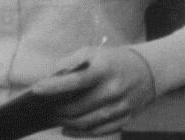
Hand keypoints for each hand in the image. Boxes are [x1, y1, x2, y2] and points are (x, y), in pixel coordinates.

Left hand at [31, 47, 154, 136]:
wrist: (148, 70)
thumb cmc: (112, 60)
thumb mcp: (92, 52)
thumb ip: (70, 63)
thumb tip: (49, 78)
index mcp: (104, 70)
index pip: (75, 81)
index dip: (54, 87)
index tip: (36, 90)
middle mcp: (113, 90)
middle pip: (79, 107)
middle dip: (57, 110)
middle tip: (43, 109)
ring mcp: (120, 107)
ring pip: (87, 123)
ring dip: (66, 122)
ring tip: (53, 117)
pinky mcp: (125, 119)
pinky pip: (99, 131)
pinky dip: (80, 132)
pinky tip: (66, 128)